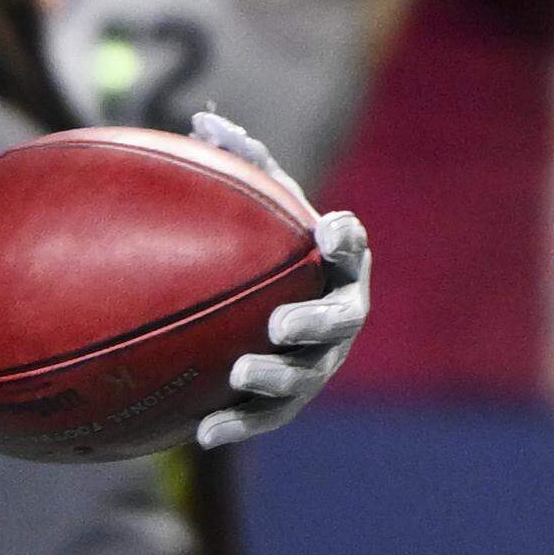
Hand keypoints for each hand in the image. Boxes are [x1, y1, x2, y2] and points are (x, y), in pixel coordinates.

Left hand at [183, 113, 367, 447]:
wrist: (266, 321)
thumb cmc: (268, 253)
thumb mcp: (263, 210)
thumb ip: (244, 166)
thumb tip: (204, 120)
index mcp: (337, 270)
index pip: (351, 252)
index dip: (346, 241)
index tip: (327, 228)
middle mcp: (337, 319)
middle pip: (338, 323)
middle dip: (314, 323)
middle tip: (281, 322)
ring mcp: (316, 366)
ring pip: (304, 379)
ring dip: (274, 378)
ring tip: (241, 372)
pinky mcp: (285, 404)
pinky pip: (262, 420)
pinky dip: (236, 426)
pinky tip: (202, 434)